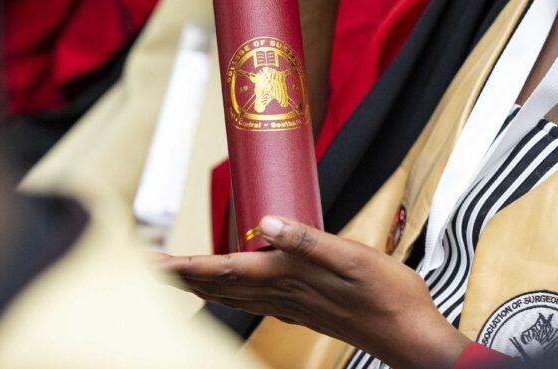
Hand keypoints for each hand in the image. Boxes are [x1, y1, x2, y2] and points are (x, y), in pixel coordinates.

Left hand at [166, 216, 468, 368]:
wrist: (408, 334)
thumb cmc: (387, 295)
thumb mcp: (352, 256)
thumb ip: (307, 240)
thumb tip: (265, 224)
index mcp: (289, 277)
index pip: (223, 269)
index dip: (184, 265)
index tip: (151, 261)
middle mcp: (283, 294)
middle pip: (219, 286)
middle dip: (182, 276)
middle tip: (148, 266)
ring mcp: (293, 304)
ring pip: (234, 295)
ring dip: (201, 285)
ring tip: (177, 276)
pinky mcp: (305, 308)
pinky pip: (254, 301)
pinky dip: (231, 293)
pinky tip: (231, 289)